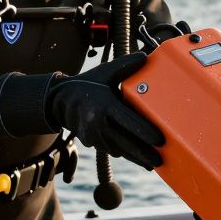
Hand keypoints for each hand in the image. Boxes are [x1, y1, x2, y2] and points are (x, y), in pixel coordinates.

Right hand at [46, 53, 164, 169]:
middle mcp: (97, 123)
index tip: (160, 140)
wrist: (60, 100)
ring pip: (119, 150)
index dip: (145, 132)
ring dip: (136, 157)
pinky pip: (112, 150)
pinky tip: (139, 159)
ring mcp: (93, 135)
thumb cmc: (88, 84)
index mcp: (104, 104)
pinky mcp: (91, 143)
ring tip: (153, 162)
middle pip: (126, 142)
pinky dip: (125, 154)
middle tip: (160, 160)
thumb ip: (125, 66)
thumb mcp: (105, 72)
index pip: (129, 121)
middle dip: (144, 154)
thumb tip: (145, 57)